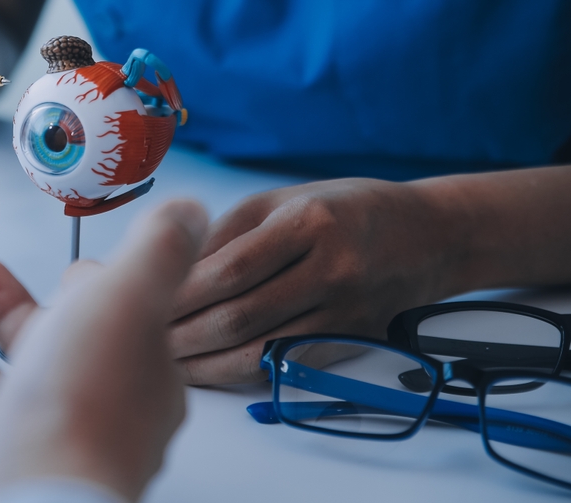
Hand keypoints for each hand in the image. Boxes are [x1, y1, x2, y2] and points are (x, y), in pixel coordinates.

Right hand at [0, 200, 207, 501]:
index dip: (88, 296)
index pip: (114, 329)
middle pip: (39, 354)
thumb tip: (187, 213)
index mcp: (131, 383)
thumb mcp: (128, 300)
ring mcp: (25, 454)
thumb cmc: (81, 413)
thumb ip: (155, 253)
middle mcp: (82, 423)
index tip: (62, 270)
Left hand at [167, 178, 453, 383]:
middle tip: (140, 339)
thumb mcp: (283, 198)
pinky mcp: (353, 341)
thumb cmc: (344, 208)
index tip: (143, 300)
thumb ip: (226, 231)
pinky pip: (287, 366)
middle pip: (241, 315)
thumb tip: (170, 267)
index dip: (180, 292)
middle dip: (182, 333)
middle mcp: (332, 269)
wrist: (430, 237)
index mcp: (308, 221)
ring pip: (261, 350)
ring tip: (163, 361)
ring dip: (204, 362)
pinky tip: (207, 370)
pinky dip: (240, 372)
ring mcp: (346, 312)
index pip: (230, 269)